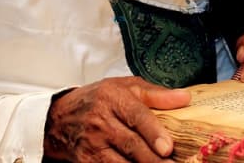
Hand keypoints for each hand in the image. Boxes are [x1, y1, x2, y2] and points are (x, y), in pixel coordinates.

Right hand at [44, 76, 190, 161]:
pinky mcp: (85, 161)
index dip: (153, 132)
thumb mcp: (125, 87)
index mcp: (113, 98)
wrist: (58, 117)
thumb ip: (156, 94)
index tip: (168, 147)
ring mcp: (91, 144)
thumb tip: (185, 97)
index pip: (136, 115)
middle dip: (153, 158)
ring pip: (121, 162)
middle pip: (131, 144)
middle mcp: (101, 121)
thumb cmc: (98, 99)